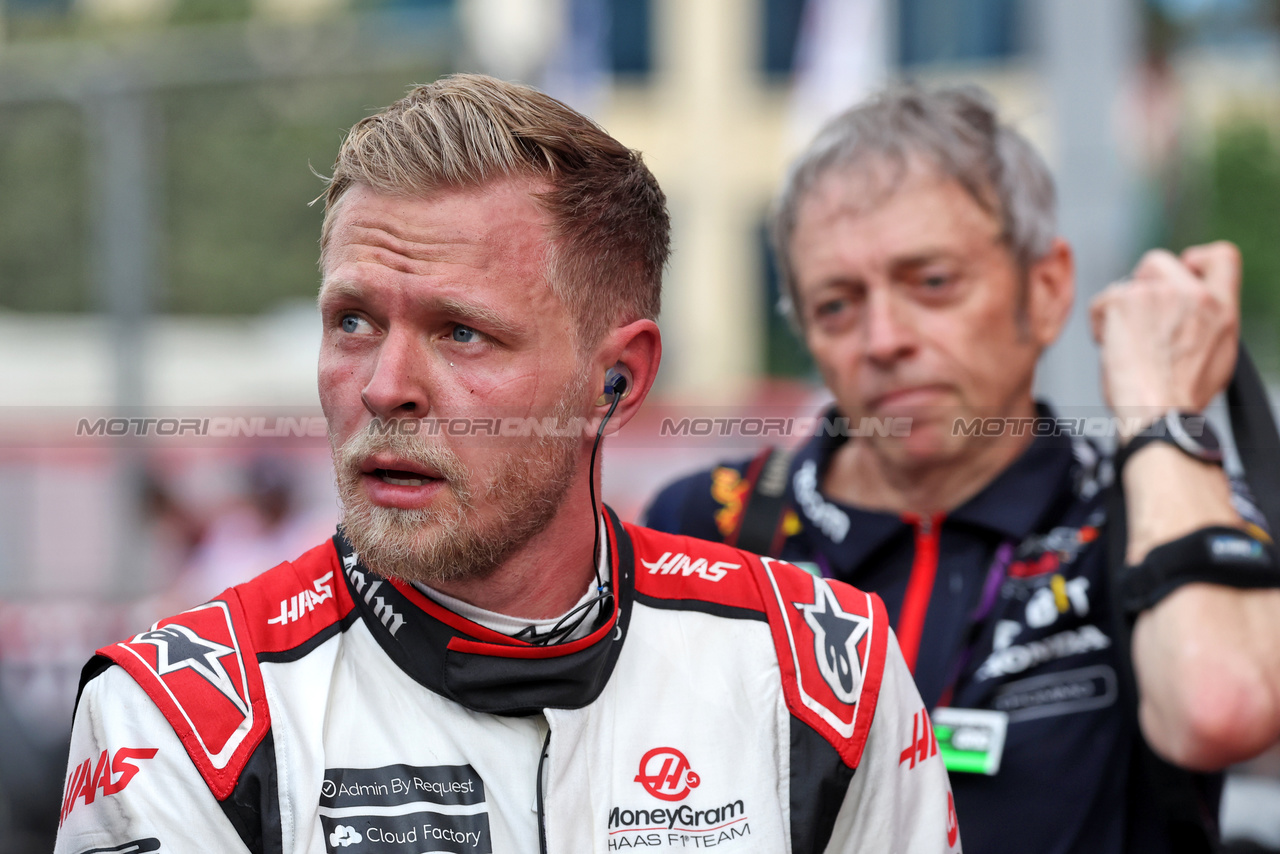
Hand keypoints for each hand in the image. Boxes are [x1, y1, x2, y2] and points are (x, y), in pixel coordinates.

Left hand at [1089, 241, 1239, 436]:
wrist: (1159, 412)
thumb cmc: (1181, 395)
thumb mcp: (1218, 354)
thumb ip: (1207, 320)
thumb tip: (1189, 310)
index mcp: (1220, 307)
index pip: (1222, 256)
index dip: (1197, 259)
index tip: (1182, 272)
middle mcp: (1192, 294)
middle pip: (1157, 262)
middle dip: (1141, 287)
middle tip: (1138, 320)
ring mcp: (1157, 294)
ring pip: (1125, 284)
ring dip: (1120, 309)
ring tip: (1126, 343)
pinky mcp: (1124, 301)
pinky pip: (1102, 301)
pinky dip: (1100, 322)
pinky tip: (1110, 347)